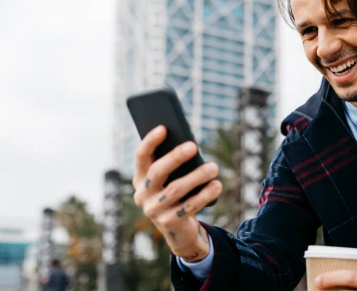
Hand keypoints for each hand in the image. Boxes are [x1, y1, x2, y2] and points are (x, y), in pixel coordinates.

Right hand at [132, 125, 222, 261]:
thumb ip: (175, 164)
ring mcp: (154, 210)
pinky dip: (205, 195)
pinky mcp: (169, 223)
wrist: (178, 228)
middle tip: (193, 146)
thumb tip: (190, 146)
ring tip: (214, 167)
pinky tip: (217, 185)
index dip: (150, 141)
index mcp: (140, 178)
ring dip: (197, 176)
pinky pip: (189, 206)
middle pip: (157, 171)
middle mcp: (142, 194)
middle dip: (175, 157)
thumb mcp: (173, 178)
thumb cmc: (177, 193)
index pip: (141, 156)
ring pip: (176, 189)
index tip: (163, 128)